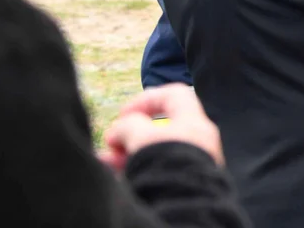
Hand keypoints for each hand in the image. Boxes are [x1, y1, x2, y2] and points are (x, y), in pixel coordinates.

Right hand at [100, 84, 222, 172]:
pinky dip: (137, 170)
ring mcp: (192, 163)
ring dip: (128, 154)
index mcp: (195, 123)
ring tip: (105, 163)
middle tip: (111, 145)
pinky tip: (115, 177)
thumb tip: (121, 129)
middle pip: (161, 128)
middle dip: (131, 134)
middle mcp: (199, 141)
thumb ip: (130, 125)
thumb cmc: (165, 163)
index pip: (174, 96)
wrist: (183, 206)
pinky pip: (157, 171)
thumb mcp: (141, 137)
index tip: (123, 114)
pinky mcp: (183, 183)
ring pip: (155, 152)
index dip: (146, 99)